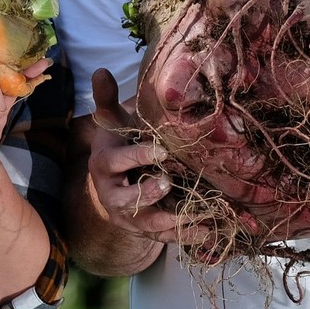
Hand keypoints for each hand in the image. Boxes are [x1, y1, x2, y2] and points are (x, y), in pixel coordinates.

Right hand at [87, 69, 188, 244]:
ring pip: (146, 223)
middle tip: (168, 182)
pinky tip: (208, 233)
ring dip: (170, 220)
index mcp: (103, 164)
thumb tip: (101, 70)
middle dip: (146, 192)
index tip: (161, 149)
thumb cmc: (118, 146)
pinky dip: (185, 237)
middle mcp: (111, 193)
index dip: (137, 156)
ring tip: (196, 215)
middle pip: (126, 198)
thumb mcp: (111, 123)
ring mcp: (127, 215)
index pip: (117, 161)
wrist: (111, 184)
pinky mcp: (142, 230)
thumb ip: (107, 99)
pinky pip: (163, 239)